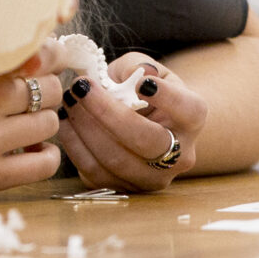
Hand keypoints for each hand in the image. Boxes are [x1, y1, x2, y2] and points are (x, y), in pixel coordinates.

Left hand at [56, 52, 207, 191]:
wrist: (145, 122)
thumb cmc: (143, 89)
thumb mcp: (144, 70)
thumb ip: (137, 68)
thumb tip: (133, 76)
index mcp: (192, 119)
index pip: (188, 111)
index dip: (167, 99)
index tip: (144, 83)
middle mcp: (181, 155)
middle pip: (147, 141)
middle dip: (107, 113)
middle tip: (81, 87)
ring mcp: (155, 178)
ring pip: (117, 161)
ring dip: (86, 128)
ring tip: (69, 102)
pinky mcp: (127, 190)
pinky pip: (96, 173)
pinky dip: (76, 146)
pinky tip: (66, 123)